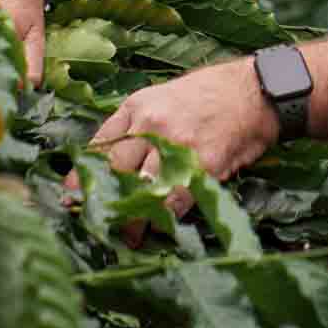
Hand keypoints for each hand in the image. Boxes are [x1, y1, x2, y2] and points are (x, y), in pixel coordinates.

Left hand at [67, 60, 280, 238]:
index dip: (81, 176)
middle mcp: (150, 124)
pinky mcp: (201, 165)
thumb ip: (138, 123)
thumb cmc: (211, 94)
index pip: (98, 145)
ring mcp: (175, 145)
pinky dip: (165, 219)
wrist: (256, 90)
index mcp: (137, 106)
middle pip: (113, 171)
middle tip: (96, 223)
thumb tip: (115, 160)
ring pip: (140, 191)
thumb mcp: (164, 96)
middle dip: (102, 201)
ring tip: (129, 236)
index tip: (70, 198)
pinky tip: (161, 229)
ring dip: (132, 219)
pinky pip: (174, 201)